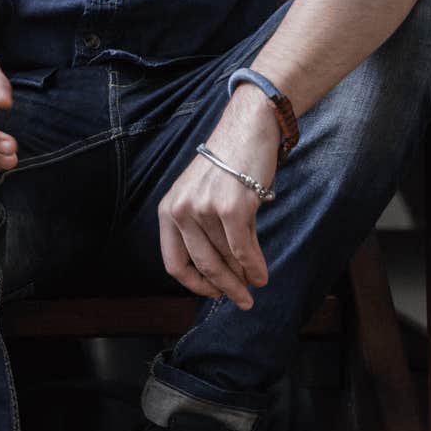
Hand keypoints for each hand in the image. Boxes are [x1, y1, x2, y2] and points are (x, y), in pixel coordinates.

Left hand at [157, 88, 277, 309]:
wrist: (248, 129)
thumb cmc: (228, 164)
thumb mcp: (202, 195)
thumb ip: (203, 229)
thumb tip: (222, 271)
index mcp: (168, 209)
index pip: (174, 262)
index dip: (194, 284)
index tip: (213, 293)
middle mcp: (181, 211)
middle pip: (203, 266)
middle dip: (225, 288)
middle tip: (242, 301)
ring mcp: (205, 209)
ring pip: (227, 258)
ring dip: (244, 278)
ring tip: (256, 285)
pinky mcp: (231, 208)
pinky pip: (243, 250)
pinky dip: (255, 267)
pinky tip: (262, 275)